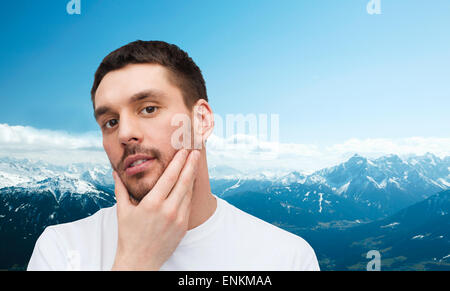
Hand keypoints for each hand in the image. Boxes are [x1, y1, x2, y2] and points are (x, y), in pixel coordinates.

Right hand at [111, 149, 199, 269]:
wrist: (139, 261)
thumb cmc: (129, 235)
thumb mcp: (122, 211)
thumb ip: (120, 189)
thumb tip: (115, 172)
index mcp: (152, 203)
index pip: (170, 176)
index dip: (179, 161)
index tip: (184, 150)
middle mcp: (168, 210)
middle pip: (184, 181)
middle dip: (191, 164)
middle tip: (195, 151)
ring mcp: (178, 219)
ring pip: (189, 192)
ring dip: (192, 177)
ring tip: (194, 164)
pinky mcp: (183, 227)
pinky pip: (189, 205)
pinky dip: (190, 192)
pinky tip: (190, 183)